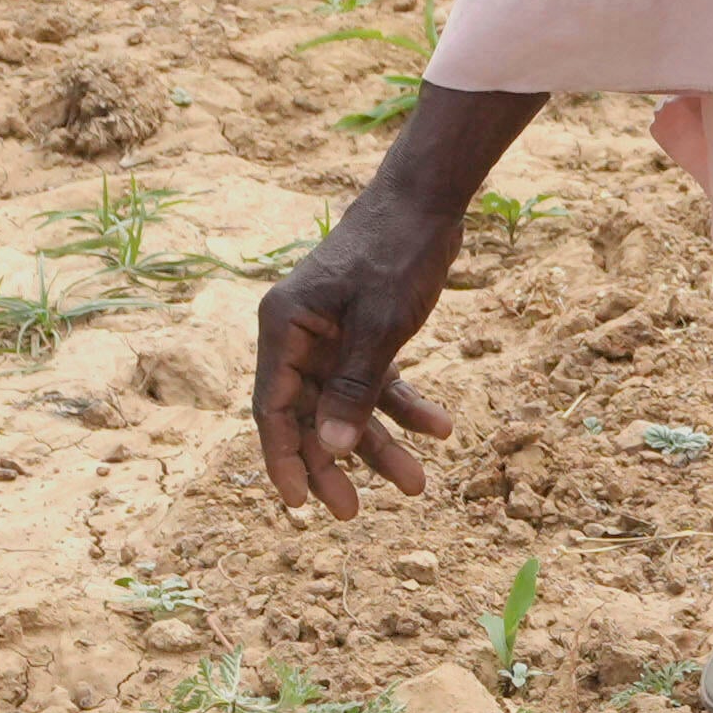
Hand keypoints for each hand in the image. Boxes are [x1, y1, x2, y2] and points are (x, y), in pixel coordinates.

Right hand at [249, 179, 467, 514]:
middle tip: (354, 513)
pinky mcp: (362, 333)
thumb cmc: (396, 253)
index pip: (272, 408)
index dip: (283, 458)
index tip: (299, 504)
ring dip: (380, 442)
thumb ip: (354, 389)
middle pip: (310, 415)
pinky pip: (378, 382)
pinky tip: (440, 429)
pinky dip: (406, 405)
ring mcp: (330, 335)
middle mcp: (298, 334)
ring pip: (348, 404)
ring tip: (417, 484)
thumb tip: (333, 451)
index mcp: (283, 327)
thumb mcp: (379, 326)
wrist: (428, 199)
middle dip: (334, 463)